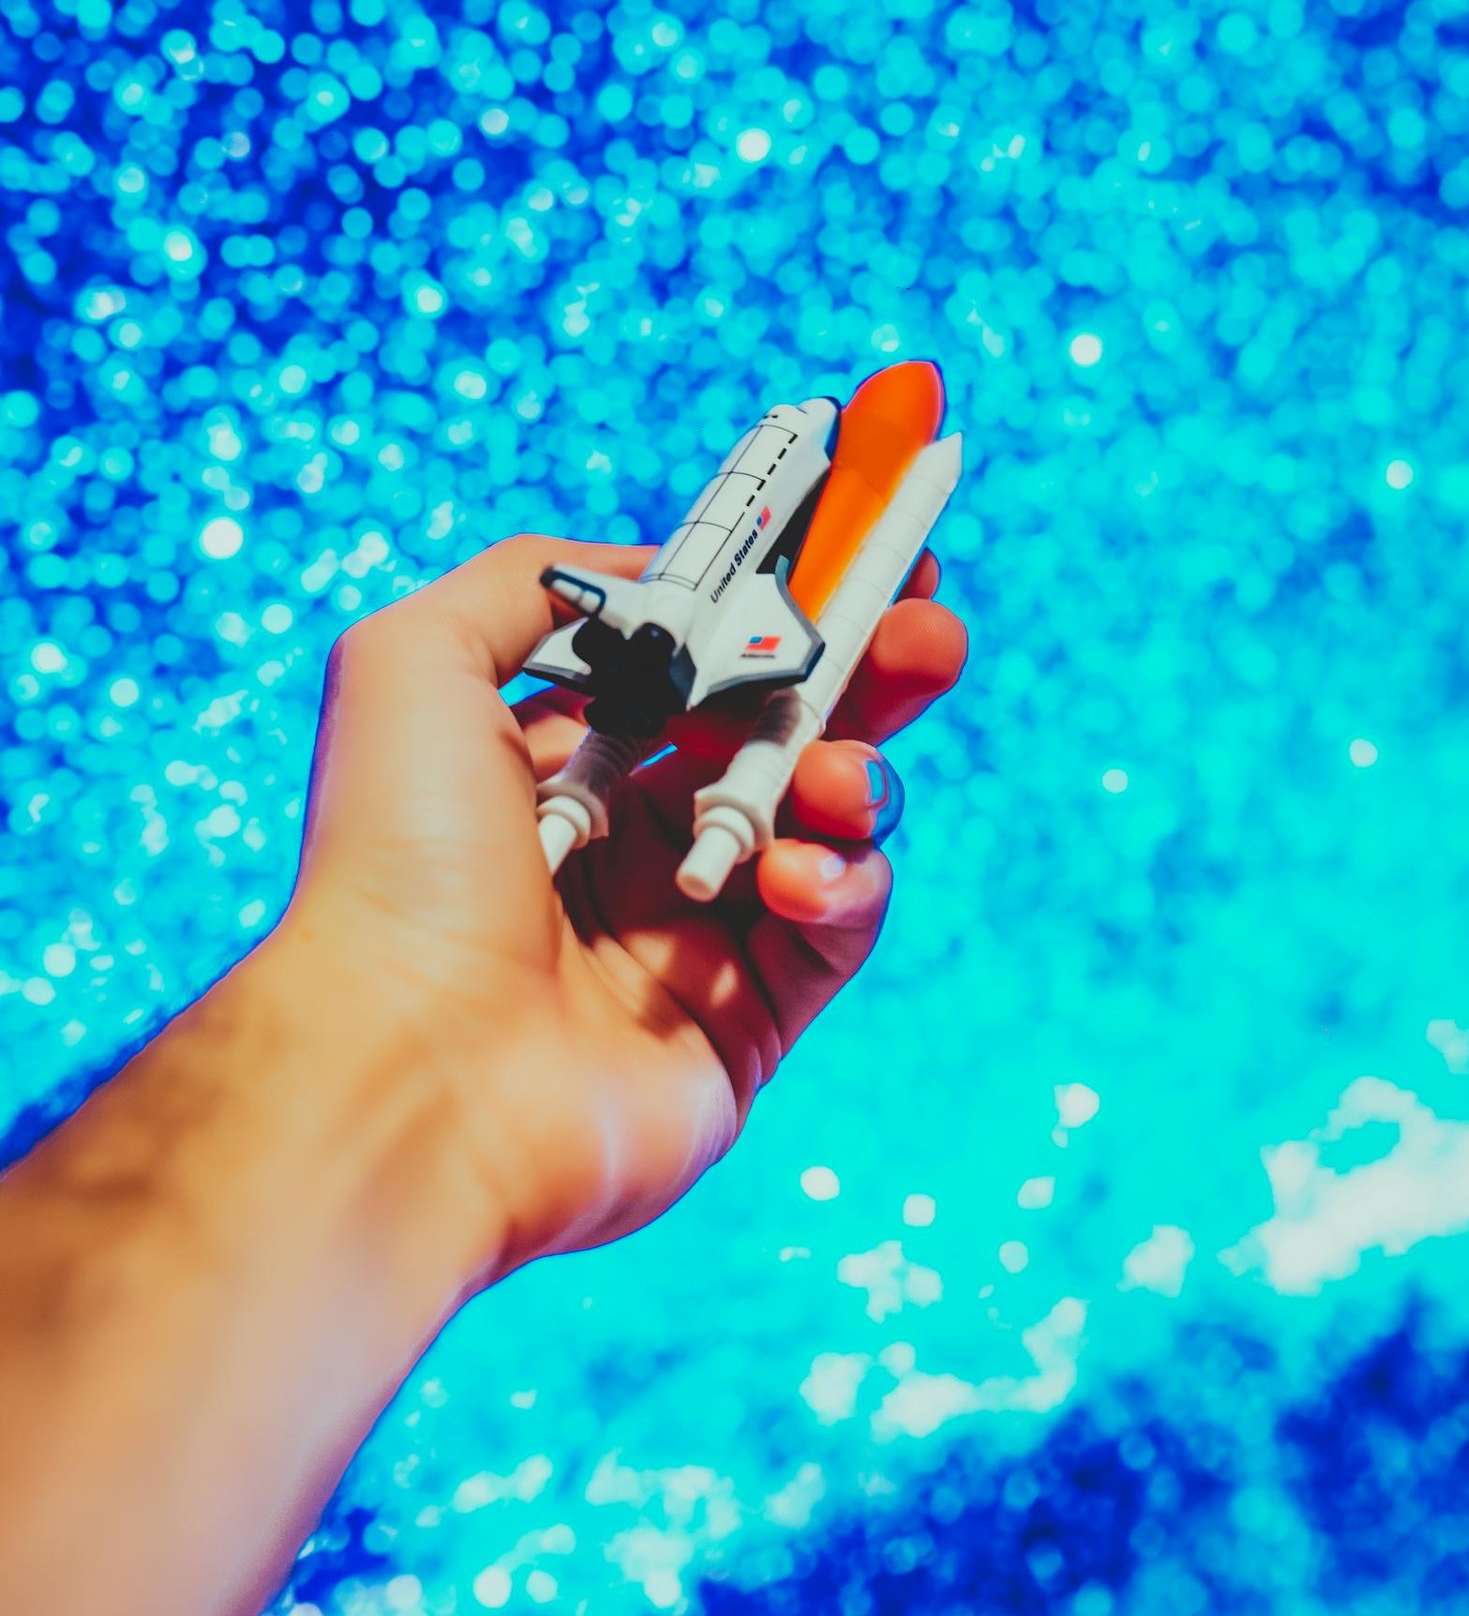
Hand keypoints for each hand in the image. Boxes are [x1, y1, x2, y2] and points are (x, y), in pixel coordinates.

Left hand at [285, 536, 966, 1279]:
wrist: (404, 1066)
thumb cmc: (394, 861)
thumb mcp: (417, 660)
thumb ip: (537, 580)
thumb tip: (662, 568)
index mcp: (562, 758)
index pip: (701, 661)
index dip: (782, 606)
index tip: (861, 548)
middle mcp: (631, 842)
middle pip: (787, 731)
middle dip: (869, 672)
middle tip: (927, 633)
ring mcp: (693, 935)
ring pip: (828, 824)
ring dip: (856, 776)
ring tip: (833, 778)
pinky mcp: (746, 1022)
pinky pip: (835, 929)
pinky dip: (839, 882)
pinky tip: (788, 876)